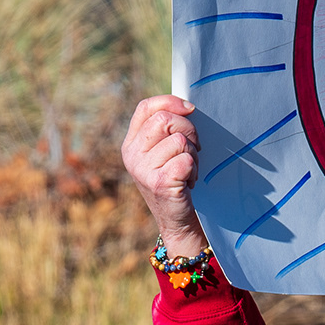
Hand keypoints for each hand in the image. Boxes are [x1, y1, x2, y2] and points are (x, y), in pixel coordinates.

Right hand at [122, 96, 206, 259]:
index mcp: (130, 143)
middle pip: (165, 120)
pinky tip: (189, 181)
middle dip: (189, 130)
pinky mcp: (160, 183)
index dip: (170, 102)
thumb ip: (166, 130)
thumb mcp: (163, 153)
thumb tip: (187, 107)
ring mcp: (143, 170)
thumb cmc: (175, 181)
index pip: (146, 107)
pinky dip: (194, 169)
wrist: (176, 221)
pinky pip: (186, 160)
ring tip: (189, 170)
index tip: (190, 109)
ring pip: (180, 140)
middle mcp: (131, 155)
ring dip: (194, 154)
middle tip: (195, 149)